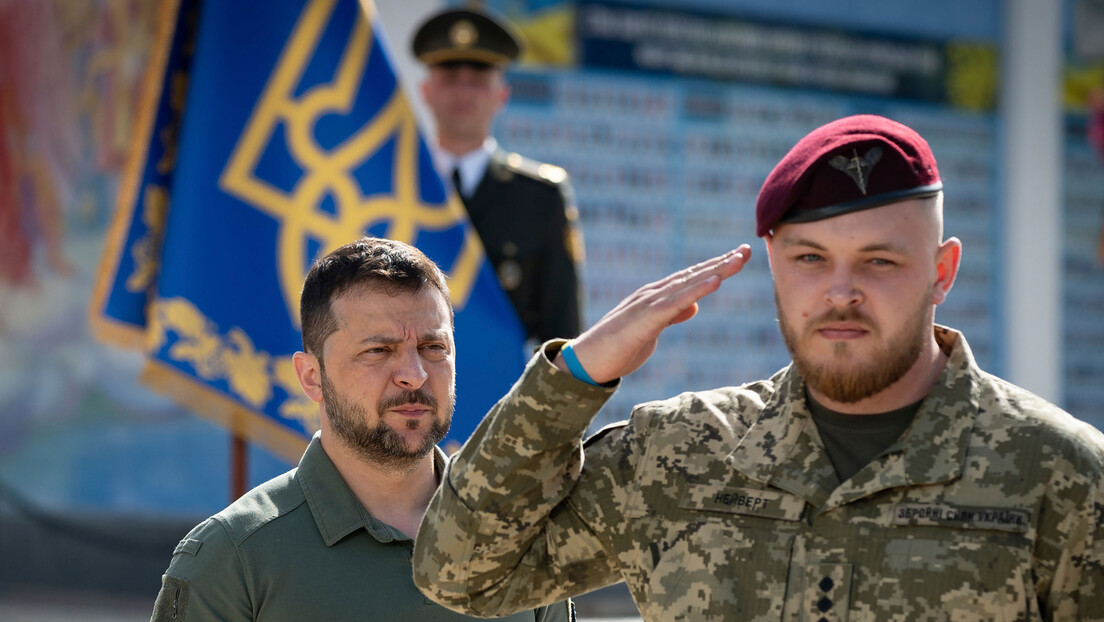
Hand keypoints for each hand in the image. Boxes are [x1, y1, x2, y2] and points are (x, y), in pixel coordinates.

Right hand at [557, 245, 752, 383]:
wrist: (585, 363)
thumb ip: (672, 315)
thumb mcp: (652, 331)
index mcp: (655, 298)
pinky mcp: (643, 319)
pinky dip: (696, 290)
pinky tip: (715, 281)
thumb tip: (695, 305)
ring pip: (687, 284)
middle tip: (747, 249)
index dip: (715, 268)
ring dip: (715, 270)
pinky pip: (674, 303)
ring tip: (738, 259)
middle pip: (693, 275)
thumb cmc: (617, 349)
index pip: (690, 279)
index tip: (739, 257)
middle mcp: (652, 295)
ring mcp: (647, 304)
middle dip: (721, 262)